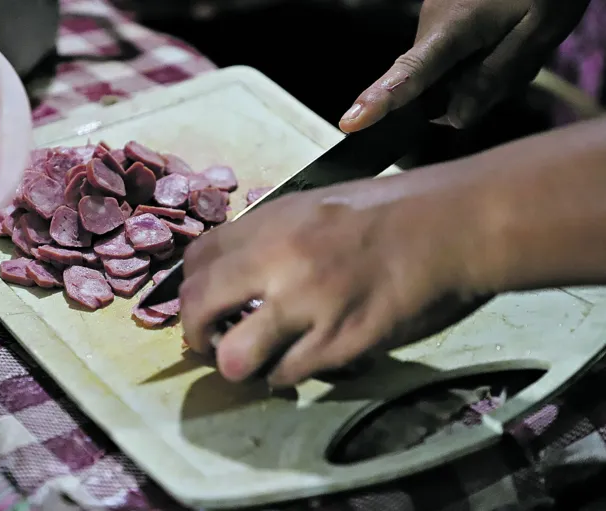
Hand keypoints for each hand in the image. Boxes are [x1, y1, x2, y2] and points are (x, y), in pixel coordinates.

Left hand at [180, 167, 496, 386]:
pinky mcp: (341, 340)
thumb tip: (237, 276)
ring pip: (235, 355)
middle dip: (194, 334)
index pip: (196, 260)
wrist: (451, 224)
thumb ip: (270, 237)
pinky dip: (284, 376)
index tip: (202, 306)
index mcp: (271, 222)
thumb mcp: (315, 207)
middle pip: (198, 307)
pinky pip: (288, 374)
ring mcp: (308, 302)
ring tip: (254, 361)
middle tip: (208, 345)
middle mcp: (278, 260)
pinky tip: (299, 364)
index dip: (189, 290)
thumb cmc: (389, 212)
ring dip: (238, 365)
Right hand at [339, 0, 590, 130]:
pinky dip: (477, 56)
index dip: (380, 101)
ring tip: (516, 46)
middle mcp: (431, 21)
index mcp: (453, 27)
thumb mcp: (538, 32)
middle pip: (434, 84)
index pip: (410, 73)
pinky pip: (452, 51)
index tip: (350, 122)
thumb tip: (454, 117)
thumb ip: (495, 78)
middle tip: (517, 68)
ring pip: (445, 69)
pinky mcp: (442, 11)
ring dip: (477, 72)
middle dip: (469, 90)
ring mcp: (434, 14)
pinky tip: (507, 35)